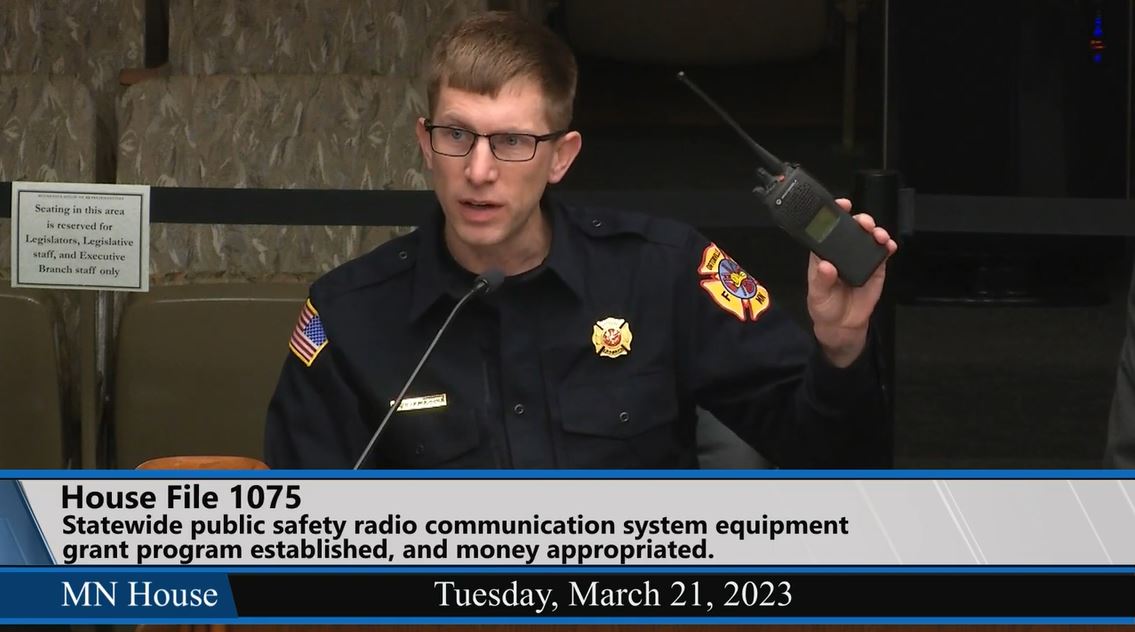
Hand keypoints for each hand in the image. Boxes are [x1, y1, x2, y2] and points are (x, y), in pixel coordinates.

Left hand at [807, 198, 897, 366]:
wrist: (843, 325)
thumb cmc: (825, 306)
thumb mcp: (817, 295)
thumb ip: (822, 281)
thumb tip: (827, 266)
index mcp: (824, 253)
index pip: (828, 229)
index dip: (834, 214)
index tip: (842, 205)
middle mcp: (843, 251)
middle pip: (852, 229)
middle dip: (860, 220)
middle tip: (863, 224)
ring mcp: (860, 258)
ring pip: (869, 237)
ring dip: (876, 231)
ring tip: (877, 235)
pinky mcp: (875, 268)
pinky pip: (882, 253)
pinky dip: (888, 247)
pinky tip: (889, 246)